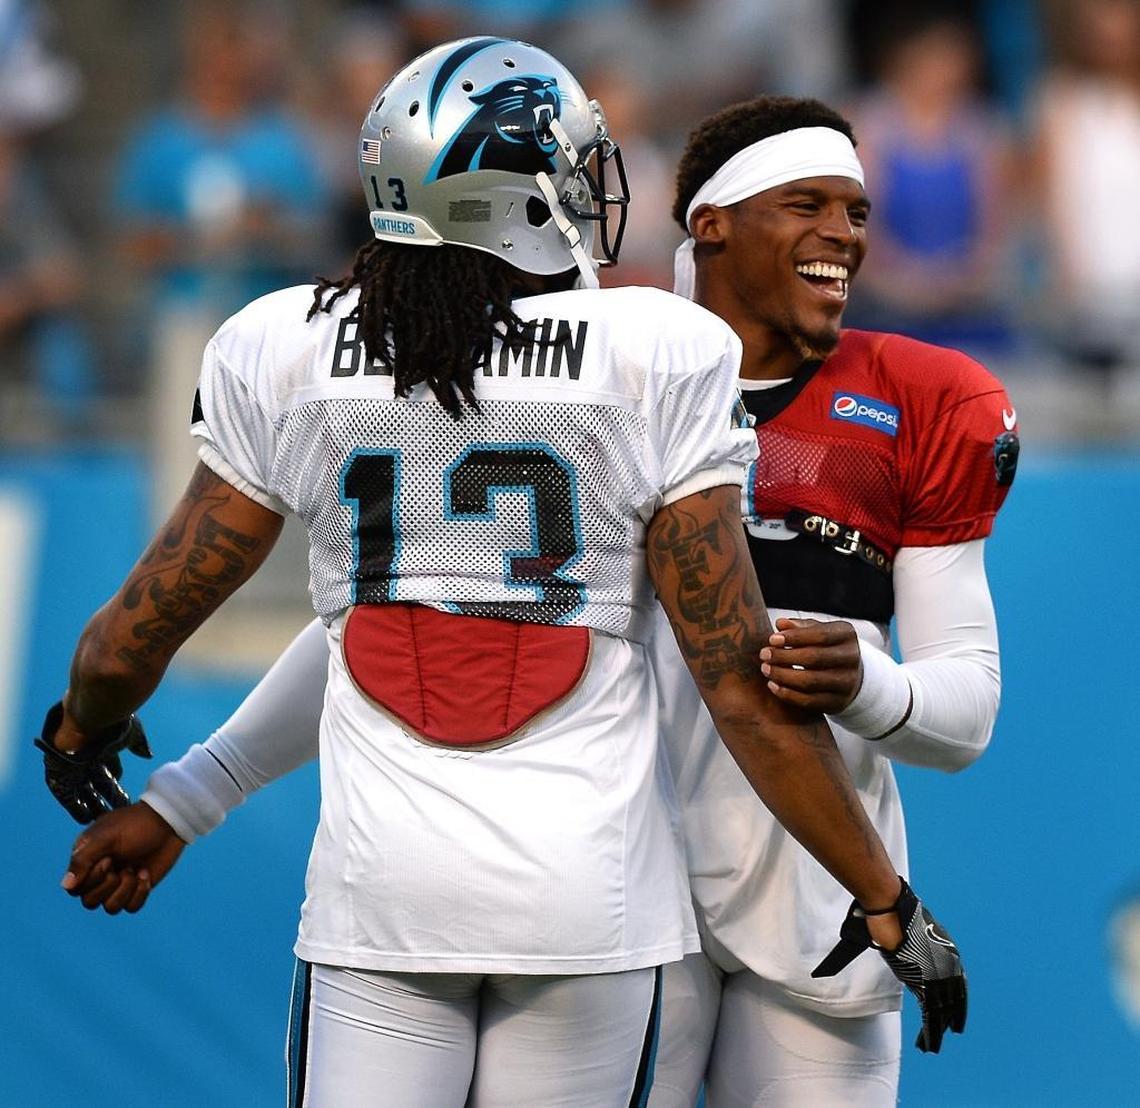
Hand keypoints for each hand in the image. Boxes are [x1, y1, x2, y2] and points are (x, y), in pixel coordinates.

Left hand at [34, 701, 152, 823]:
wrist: (88, 717)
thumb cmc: (112, 723)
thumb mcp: (132, 733)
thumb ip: (138, 744)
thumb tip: (147, 754)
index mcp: (104, 749)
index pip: (111, 773)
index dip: (117, 788)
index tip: (127, 803)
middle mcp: (88, 759)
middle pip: (97, 785)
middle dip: (106, 800)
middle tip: (116, 816)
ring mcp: (72, 767)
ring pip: (82, 792)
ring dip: (91, 805)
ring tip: (101, 822)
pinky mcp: (58, 773)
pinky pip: (65, 795)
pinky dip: (75, 806)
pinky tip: (85, 819)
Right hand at [61, 802, 185, 913]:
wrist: (169, 822)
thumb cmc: (135, 824)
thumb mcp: (106, 837)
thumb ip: (83, 860)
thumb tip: (66, 885)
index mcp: (87, 860)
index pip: (75, 888)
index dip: (91, 880)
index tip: (108, 860)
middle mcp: (100, 874)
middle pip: (90, 902)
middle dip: (108, 886)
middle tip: (124, 865)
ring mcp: (119, 882)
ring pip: (110, 908)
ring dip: (125, 891)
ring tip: (136, 870)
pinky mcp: (137, 888)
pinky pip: (130, 908)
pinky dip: (139, 894)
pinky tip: (146, 874)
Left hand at [759, 618, 862, 713]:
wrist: (850, 676)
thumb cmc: (825, 647)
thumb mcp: (817, 631)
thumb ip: (800, 627)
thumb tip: (781, 623)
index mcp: (846, 635)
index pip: (820, 635)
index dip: (794, 637)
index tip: (772, 639)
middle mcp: (851, 658)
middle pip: (814, 658)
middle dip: (784, 656)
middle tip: (764, 655)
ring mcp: (846, 683)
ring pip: (810, 681)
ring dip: (783, 676)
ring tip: (766, 669)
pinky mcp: (837, 702)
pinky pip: (809, 701)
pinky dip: (788, 694)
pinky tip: (773, 686)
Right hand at [811, 878, 966, 1052]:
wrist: (887, 906)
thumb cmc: (886, 913)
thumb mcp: (898, 932)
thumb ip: (897, 943)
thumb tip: (888, 943)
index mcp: (945, 949)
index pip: (956, 981)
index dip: (956, 998)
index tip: (954, 1011)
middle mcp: (946, 963)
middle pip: (954, 999)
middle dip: (952, 1017)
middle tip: (952, 1031)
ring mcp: (937, 973)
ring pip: (942, 1011)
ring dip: (938, 1032)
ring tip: (933, 1047)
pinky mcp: (923, 981)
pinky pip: (931, 1014)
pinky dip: (930, 1033)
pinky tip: (927, 1045)